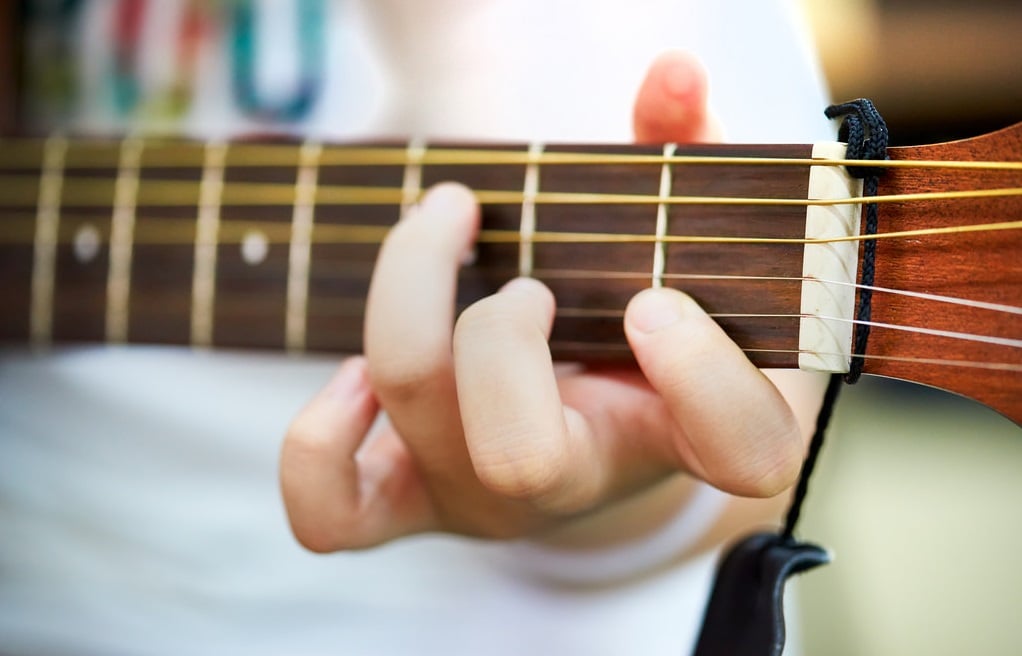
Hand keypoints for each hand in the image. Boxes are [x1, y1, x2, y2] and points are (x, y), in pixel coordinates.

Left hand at [280, 52, 810, 551]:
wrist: (587, 420)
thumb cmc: (638, 315)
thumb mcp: (684, 241)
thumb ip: (687, 152)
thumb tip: (670, 73)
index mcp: (688, 429)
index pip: (738, 450)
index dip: (702, 379)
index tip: (653, 300)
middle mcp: (582, 485)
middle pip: (519, 454)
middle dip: (498, 336)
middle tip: (528, 283)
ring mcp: (488, 502)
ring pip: (422, 428)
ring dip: (412, 306)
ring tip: (445, 232)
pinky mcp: (412, 504)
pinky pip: (332, 513)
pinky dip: (319, 437)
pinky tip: (352, 372)